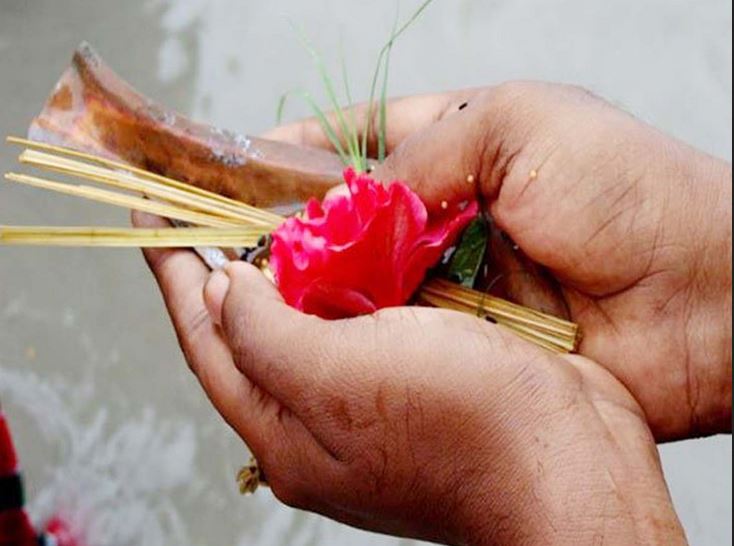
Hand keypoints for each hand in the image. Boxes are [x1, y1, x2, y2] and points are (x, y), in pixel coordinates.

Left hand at [134, 210, 684, 543]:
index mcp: (285, 429)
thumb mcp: (341, 375)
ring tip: (278, 212)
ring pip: (311, 322)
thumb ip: (266, 334)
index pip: (205, 337)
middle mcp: (317, 421)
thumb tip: (221, 291)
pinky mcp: (414, 380)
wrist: (569, 465)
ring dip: (295, 267)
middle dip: (229, 266)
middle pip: (251, 332)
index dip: (173, 271)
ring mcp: (367, 403)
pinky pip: (364, 320)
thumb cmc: (460, 426)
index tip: (150, 215)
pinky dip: (351, 277)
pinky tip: (355, 244)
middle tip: (215, 205)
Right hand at [267, 82, 731, 440]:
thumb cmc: (634, 192)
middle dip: (298, 230)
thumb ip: (420, 158)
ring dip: (324, 287)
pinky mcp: (470, 338)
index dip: (297, 152)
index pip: (356, 140)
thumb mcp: (520, 125)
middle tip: (242, 244)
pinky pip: (399, 335)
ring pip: (364, 282)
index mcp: (459, 146)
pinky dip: (365, 336)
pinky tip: (326, 336)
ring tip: (267, 291)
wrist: (711, 300)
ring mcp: (456, 279)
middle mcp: (449, 214)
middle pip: (349, 219)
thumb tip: (345, 210)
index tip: (242, 164)